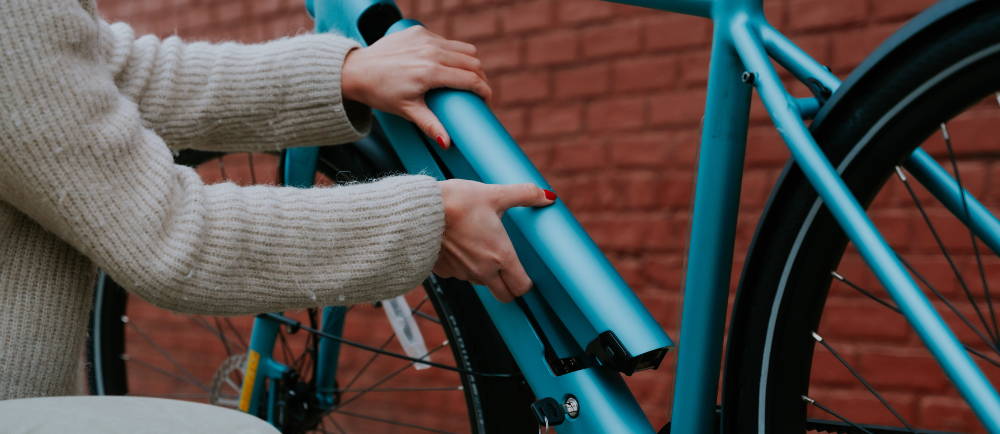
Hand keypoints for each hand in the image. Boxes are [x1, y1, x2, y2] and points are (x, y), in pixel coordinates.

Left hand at [341, 26, 490, 148]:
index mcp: (431, 72)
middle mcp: (431, 52)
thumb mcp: (407, 111)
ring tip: (466, 78)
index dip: (484, 91)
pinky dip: (452, 52)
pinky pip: (446, 40)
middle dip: (480, 78)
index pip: (471, 79)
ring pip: (464, 49)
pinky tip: (445, 65)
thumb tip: (448, 144)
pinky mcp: (418, 31)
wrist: (356, 71)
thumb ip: (431, 125)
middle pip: (473, 62)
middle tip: (477, 92)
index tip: (486, 100)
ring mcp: (425, 39)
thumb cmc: (381, 93)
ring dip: (470, 63)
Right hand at [434, 180, 556, 301]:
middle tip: (508, 269)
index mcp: (501, 256)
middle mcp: (483, 271)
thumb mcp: (494, 194)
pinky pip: (458, 275)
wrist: (419, 211)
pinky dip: (462, 266)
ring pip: (480, 283)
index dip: (526, 282)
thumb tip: (547, 196)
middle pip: (504, 295)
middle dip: (508, 287)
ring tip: (479, 247)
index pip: (521, 287)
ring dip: (484, 273)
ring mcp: (462, 274)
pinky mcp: (444, 271)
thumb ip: (524, 195)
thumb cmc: (458, 202)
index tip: (524, 273)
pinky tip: (459, 246)